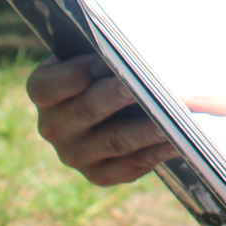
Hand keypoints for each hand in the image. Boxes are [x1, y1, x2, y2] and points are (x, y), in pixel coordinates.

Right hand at [27, 53, 174, 185]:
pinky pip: (132, 165)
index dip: (76, 72)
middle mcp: (54, 127)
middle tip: (150, 85)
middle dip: (120, 96)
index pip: (47, 86)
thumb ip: (108, 52)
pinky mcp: (100, 175)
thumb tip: (136, 50)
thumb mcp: (99, 56)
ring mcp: (76, 155)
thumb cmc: (110, 71)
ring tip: (176, 115)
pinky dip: (158, 151)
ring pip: (115, 140)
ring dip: (148, 127)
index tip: (106, 60)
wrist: (119, 107)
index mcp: (45, 93)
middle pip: (87, 110)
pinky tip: (181, 138)